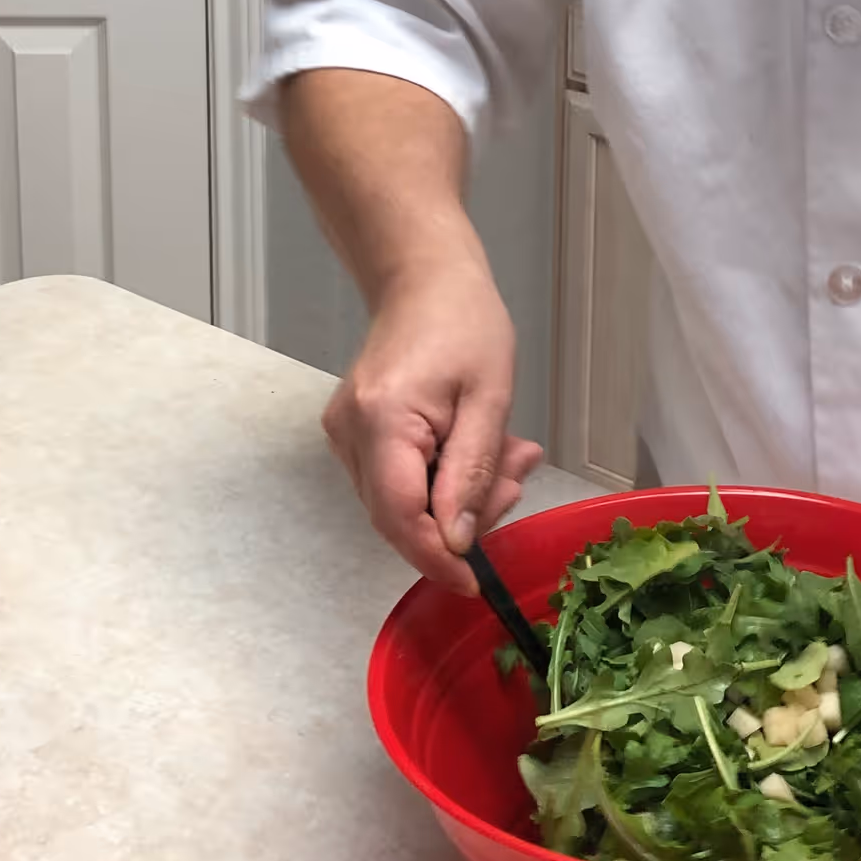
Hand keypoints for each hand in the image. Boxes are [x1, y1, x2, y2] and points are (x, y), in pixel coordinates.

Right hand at [322, 265, 542, 592]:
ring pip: (400, 502)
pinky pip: (396, 480)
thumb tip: (455, 543)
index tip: (475, 582)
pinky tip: (477, 450)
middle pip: (399, 515)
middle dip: (462, 518)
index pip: (400, 516)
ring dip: (458, 496)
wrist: (424, 278)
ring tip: (509, 456)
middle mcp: (348, 434)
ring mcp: (343, 435)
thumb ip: (471, 474)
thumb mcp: (490, 399)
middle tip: (517, 478)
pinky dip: (440, 479)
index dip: (436, 558)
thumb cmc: (465, 324)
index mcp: (380, 420)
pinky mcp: (352, 434)